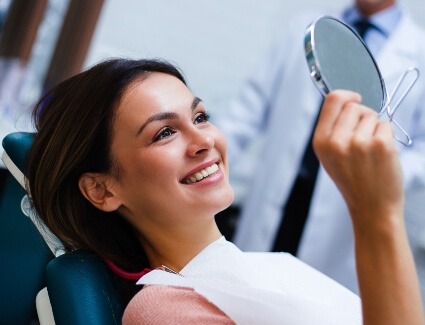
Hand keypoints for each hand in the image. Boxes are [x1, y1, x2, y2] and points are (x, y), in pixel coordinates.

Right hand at [313, 90, 403, 230]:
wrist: (371, 208)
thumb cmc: (353, 181)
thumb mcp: (329, 156)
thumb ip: (332, 129)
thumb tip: (347, 101)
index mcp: (320, 142)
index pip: (333, 99)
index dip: (347, 95)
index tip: (356, 99)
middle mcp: (336, 141)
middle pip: (354, 105)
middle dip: (362, 116)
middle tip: (363, 138)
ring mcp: (359, 143)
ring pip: (372, 116)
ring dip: (375, 129)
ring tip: (370, 152)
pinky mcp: (381, 146)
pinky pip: (386, 126)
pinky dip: (387, 137)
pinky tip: (381, 156)